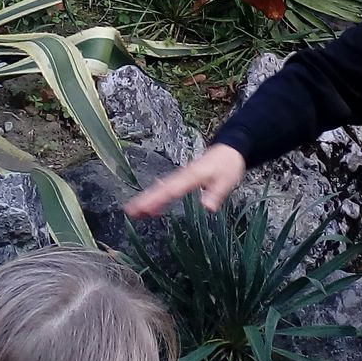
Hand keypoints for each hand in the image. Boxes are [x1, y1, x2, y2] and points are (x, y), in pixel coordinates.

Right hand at [124, 144, 245, 217]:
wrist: (231, 148)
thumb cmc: (228, 164)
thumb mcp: (227, 180)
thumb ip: (216, 194)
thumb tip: (206, 207)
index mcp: (191, 176)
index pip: (170, 190)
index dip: (155, 200)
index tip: (141, 208)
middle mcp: (183, 175)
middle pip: (160, 188)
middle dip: (144, 199)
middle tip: (129, 211)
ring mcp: (182, 175)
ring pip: (161, 187)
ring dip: (148, 198)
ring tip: (133, 212)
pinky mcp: (184, 177)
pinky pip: (167, 187)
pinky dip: (157, 195)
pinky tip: (151, 206)